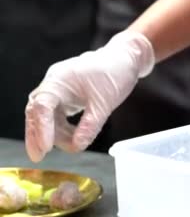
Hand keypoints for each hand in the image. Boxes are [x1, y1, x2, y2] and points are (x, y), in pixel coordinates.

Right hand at [25, 31, 154, 161]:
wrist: (125, 59)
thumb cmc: (115, 73)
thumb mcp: (104, 103)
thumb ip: (90, 125)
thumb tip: (77, 146)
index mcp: (59, 80)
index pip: (42, 106)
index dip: (41, 128)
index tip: (45, 148)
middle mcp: (54, 83)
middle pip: (37, 112)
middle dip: (37, 134)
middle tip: (38, 157)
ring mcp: (59, 89)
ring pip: (47, 116)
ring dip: (54, 133)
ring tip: (70, 147)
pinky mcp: (66, 95)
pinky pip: (57, 114)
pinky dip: (62, 128)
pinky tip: (72, 138)